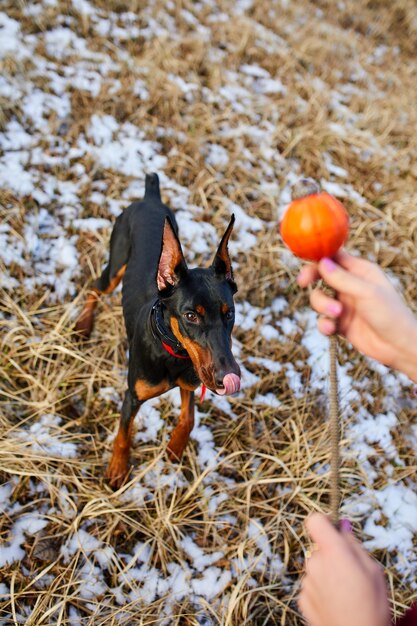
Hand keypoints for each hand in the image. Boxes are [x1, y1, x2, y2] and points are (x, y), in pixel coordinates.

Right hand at [297, 251, 416, 381]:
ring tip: (336, 314)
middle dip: (312, 279)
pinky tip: (333, 330)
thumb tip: (322, 262)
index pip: (334, 257)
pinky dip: (324, 324)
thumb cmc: (390, 315)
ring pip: (319, 298)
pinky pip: (322, 319)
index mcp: (361, 271)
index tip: (307, 262)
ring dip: (322, 306)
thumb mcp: (367, 293)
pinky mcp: (340, 323)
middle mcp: (350, 285)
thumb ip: (342, 278)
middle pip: (321, 275)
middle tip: (303, 283)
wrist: (398, 347)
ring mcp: (344, 304)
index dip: (318, 258)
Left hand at [298, 513, 389, 625]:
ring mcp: (306, 582)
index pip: (314, 521)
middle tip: (349, 571)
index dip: (324, 522)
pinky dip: (320, 590)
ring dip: (326, 573)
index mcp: (333, 552)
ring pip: (315, 567)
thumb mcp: (372, 570)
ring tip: (345, 591)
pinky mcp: (302, 598)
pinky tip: (335, 602)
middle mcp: (314, 564)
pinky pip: (311, 585)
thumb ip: (353, 545)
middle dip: (330, 553)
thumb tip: (343, 527)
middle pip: (318, 547)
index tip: (334, 530)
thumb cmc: (371, 606)